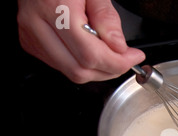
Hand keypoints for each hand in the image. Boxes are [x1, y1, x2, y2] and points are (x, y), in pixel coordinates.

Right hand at [17, 0, 144, 82]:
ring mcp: (31, 37)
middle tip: (125, 59)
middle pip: (80, 70)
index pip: (91, 54)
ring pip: (71, 73)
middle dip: (110, 70)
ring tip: (109, 54)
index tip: (134, 57)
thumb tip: (118, 47)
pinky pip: (62, 66)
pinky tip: (91, 50)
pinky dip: (82, 64)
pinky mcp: (30, 43)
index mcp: (55, 8)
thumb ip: (107, 17)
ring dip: (97, 70)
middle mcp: (37, 25)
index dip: (118, 62)